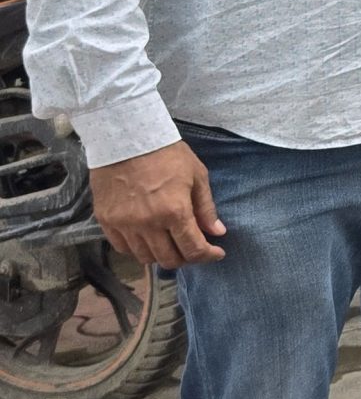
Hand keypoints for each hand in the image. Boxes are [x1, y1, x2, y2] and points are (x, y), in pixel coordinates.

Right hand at [90, 140, 222, 268]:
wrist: (126, 138)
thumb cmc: (167, 154)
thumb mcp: (197, 176)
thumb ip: (206, 208)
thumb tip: (217, 233)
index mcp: (174, 212)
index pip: (193, 249)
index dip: (208, 256)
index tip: (216, 252)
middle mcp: (148, 224)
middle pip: (168, 259)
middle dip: (186, 258)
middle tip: (193, 248)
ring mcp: (124, 224)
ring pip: (144, 258)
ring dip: (161, 255)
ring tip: (171, 243)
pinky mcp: (106, 221)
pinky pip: (122, 248)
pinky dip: (137, 249)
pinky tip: (148, 239)